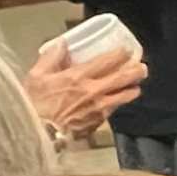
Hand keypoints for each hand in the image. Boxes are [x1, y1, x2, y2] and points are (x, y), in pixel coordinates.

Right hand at [26, 27, 145, 138]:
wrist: (35, 132)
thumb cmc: (34, 102)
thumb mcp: (37, 75)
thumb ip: (52, 57)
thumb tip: (63, 43)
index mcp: (79, 77)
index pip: (108, 61)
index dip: (121, 54)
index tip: (127, 50)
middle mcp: (94, 92)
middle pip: (124, 78)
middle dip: (137, 70)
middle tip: (142, 66)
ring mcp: (99, 109)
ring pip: (125, 96)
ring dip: (133, 88)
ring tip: (135, 84)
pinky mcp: (98, 123)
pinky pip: (114, 110)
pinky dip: (118, 103)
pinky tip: (117, 101)